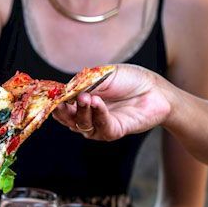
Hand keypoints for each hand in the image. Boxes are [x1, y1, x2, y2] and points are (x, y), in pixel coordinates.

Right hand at [53, 64, 171, 140]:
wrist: (155, 89)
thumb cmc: (131, 80)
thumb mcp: (104, 75)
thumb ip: (84, 83)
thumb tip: (64, 90)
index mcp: (83, 100)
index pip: (63, 106)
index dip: (55, 103)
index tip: (51, 97)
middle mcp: (88, 115)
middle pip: (67, 119)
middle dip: (63, 112)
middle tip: (62, 103)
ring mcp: (99, 125)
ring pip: (81, 124)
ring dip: (81, 111)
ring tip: (86, 98)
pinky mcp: (112, 132)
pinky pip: (100, 126)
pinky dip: (97, 114)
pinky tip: (97, 102)